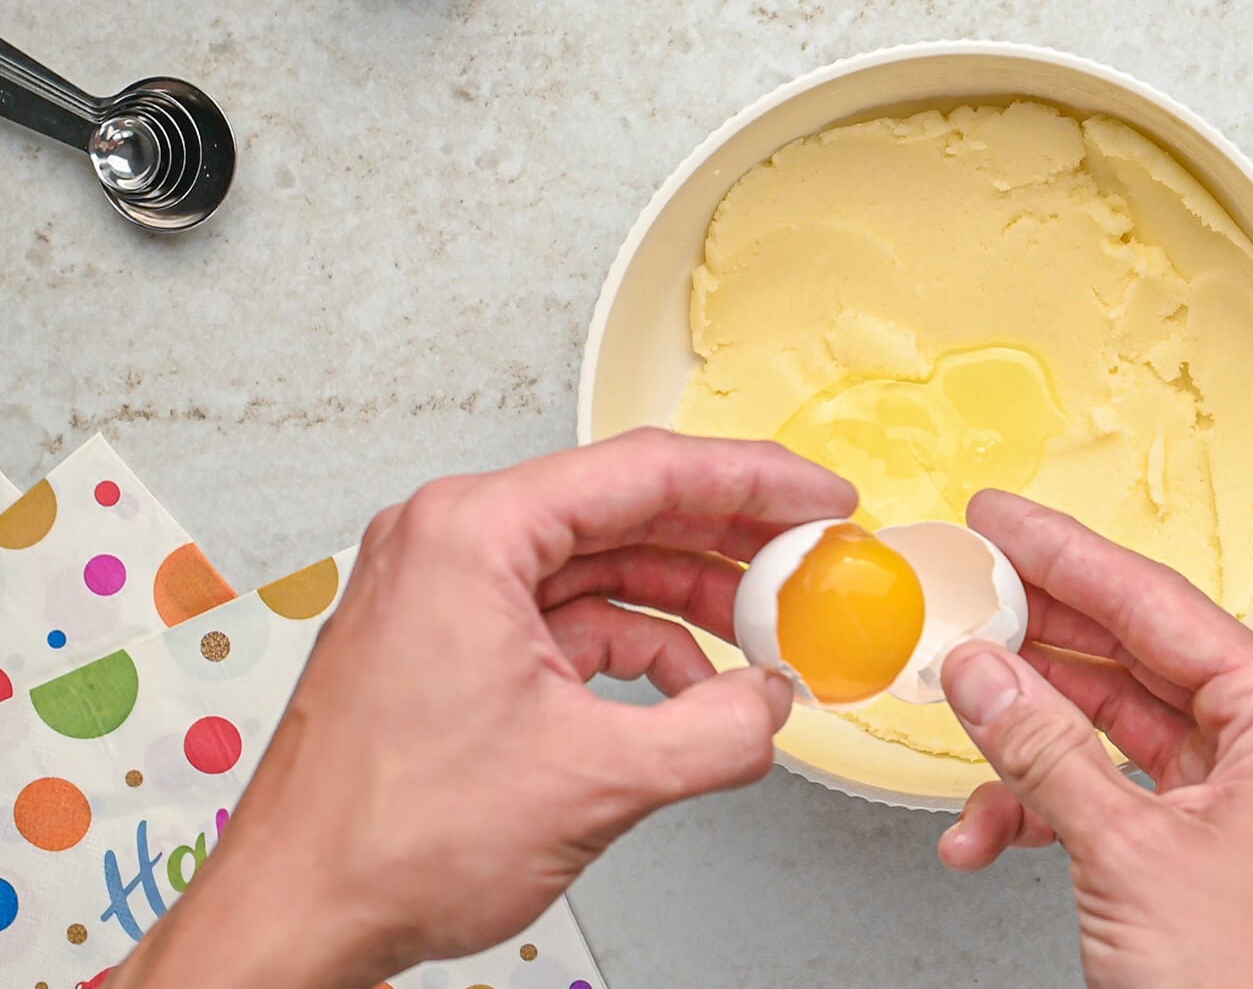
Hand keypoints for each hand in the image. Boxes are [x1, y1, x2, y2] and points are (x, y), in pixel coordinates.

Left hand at [112, 429, 856, 988]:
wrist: (298, 915)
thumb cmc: (383, 840)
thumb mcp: (592, 781)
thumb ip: (714, 733)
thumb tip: (771, 705)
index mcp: (471, 535)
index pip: (646, 472)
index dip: (754, 481)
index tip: (818, 498)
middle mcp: (451, 545)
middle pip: (626, 508)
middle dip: (728, 539)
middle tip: (807, 555)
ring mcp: (449, 594)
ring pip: (602, 566)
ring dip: (689, 600)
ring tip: (764, 632)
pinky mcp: (454, 647)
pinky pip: (570, 620)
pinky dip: (639, 646)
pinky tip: (692, 688)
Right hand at [938, 492, 1252, 987]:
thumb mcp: (1127, 853)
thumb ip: (1045, 751)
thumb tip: (986, 672)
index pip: (1158, 605)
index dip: (1067, 556)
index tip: (1003, 522)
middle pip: (1134, 655)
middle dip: (1039, 638)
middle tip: (971, 591)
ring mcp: (1236, 797)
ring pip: (1111, 727)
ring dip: (1027, 735)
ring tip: (963, 717)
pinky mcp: (1199, 847)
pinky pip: (1111, 794)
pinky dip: (1044, 807)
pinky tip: (985, 828)